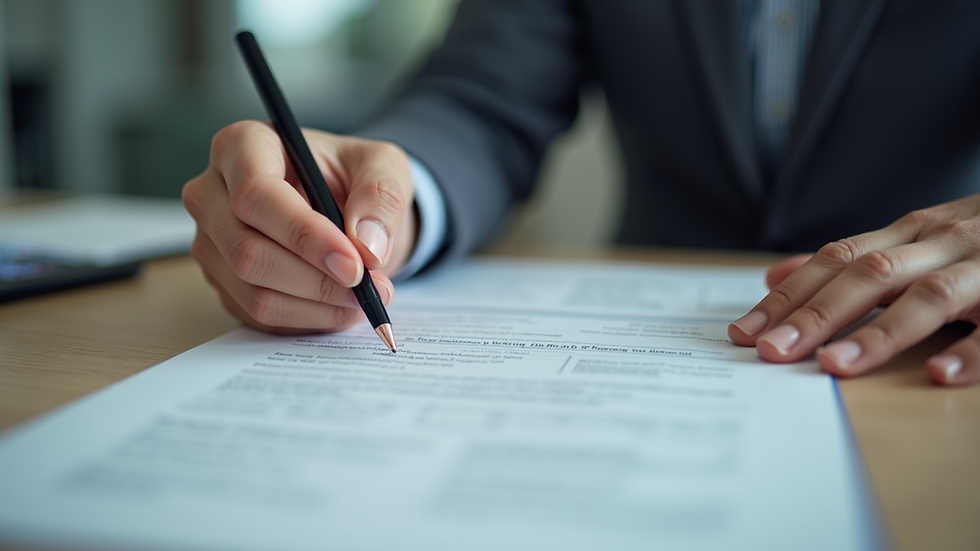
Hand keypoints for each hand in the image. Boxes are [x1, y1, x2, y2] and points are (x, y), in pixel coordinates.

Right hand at [182, 121, 415, 333]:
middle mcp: (213, 193)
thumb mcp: (385, 167)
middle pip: (247, 251)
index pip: (256, 195)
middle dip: (317, 280)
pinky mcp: (223, 282)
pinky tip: (340, 306)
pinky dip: (308, 319)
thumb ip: (382, 196)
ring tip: (363, 298)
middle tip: (369, 288)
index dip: (305, 235)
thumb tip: (366, 246)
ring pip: (252, 291)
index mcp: (243, 146)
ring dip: (317, 305)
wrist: (345, 207)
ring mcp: (212, 242)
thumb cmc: (354, 177)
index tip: (354, 263)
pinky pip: (259, 315)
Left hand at [728, 194, 979, 385]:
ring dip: (881, 333)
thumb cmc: (975, 237)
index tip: (744, 332)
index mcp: (907, 234)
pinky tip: (942, 375)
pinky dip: (974, 350)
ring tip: (836, 368)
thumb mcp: (910, 239)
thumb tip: (774, 277)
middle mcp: (941, 243)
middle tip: (773, 353)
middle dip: (817, 315)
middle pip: (869, 275)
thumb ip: (846, 260)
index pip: (834, 262)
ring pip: (930, 296)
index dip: (787, 297)